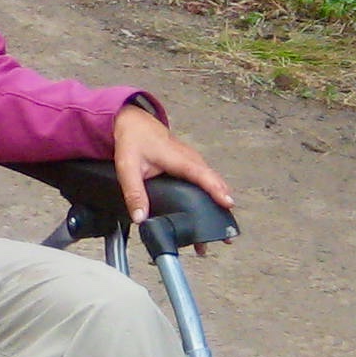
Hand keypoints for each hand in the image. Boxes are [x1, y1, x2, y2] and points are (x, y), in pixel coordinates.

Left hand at [113, 103, 232, 226]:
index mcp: (179, 159)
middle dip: (222, 205)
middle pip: (215, 182)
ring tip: (221, 228)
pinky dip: (215, 193)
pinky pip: (208, 179)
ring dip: (220, 200)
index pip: (202, 175)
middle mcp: (192, 159)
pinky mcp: (193, 165)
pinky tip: (213, 209)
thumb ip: (134, 193)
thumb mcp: (127, 167)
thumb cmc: (133, 140)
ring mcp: (194, 161)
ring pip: (214, 181)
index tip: (228, 204)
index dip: (216, 190)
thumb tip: (140, 217)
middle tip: (227, 233)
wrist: (135, 123)